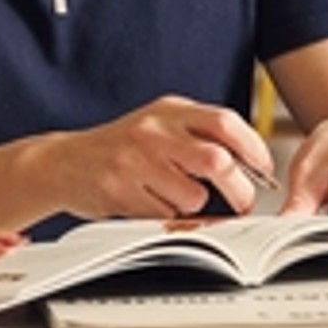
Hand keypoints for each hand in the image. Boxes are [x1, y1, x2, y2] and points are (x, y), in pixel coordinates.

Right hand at [51, 96, 279, 217]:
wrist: (62, 162)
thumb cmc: (121, 148)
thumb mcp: (160, 125)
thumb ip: (199, 136)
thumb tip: (250, 166)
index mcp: (170, 110)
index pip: (225, 123)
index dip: (253, 148)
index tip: (264, 170)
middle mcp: (153, 130)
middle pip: (217, 161)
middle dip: (239, 189)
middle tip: (244, 203)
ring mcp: (134, 160)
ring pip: (193, 195)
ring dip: (194, 206)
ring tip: (176, 198)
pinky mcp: (119, 189)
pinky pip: (164, 214)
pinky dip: (167, 217)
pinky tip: (149, 203)